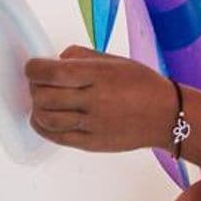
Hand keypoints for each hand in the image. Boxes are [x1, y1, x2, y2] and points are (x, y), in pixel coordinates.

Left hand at [25, 45, 169, 152]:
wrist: (167, 116)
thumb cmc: (142, 84)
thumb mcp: (115, 60)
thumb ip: (82, 56)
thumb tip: (56, 61)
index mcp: (99, 75)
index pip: (52, 73)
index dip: (34, 69)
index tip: (33, 67)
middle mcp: (94, 100)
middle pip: (44, 96)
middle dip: (34, 87)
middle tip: (39, 83)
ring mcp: (92, 124)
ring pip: (46, 118)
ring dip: (37, 107)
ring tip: (43, 101)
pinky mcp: (91, 143)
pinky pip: (56, 137)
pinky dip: (43, 126)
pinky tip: (44, 119)